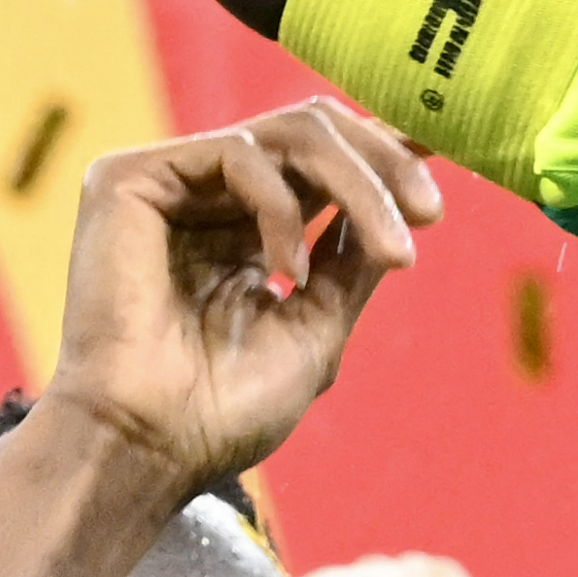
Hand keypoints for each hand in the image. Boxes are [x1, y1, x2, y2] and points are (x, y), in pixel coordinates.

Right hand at [46, 108, 436, 496]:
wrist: (149, 446)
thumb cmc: (224, 411)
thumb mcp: (317, 327)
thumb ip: (351, 260)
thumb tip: (404, 204)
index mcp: (246, 231)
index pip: (321, 161)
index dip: (385, 147)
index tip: (448, 146)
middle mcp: (208, 198)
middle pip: (315, 130)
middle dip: (385, 163)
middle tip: (430, 210)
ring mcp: (170, 183)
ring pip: (290, 132)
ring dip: (358, 185)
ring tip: (393, 249)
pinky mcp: (129, 178)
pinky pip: (237, 152)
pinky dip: (282, 207)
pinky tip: (284, 270)